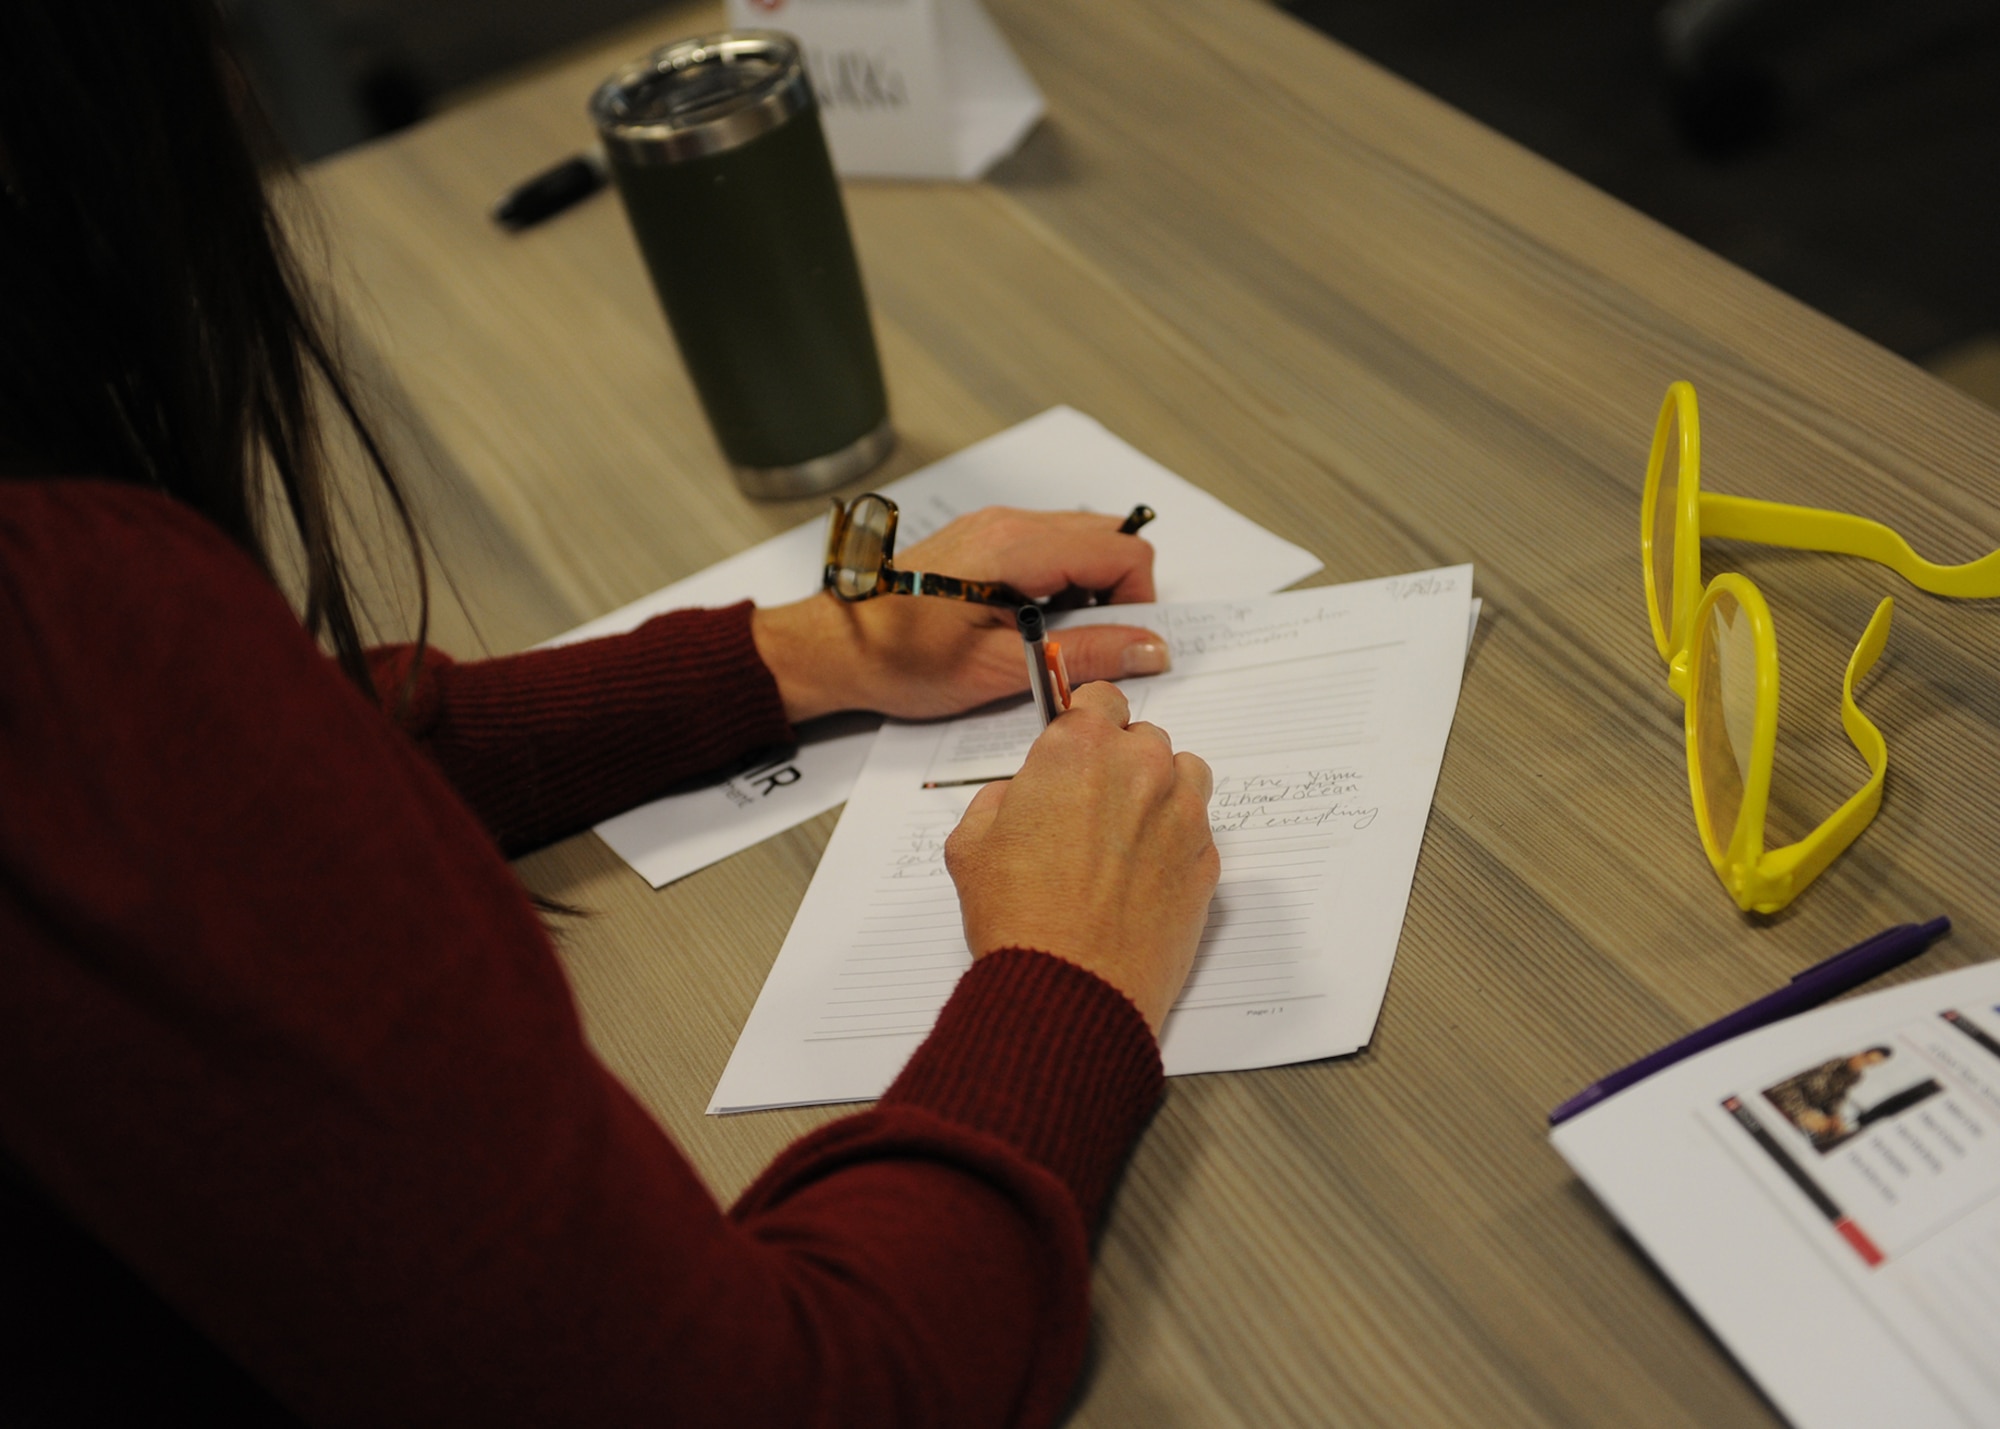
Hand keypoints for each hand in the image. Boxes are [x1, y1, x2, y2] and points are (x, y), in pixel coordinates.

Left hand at [750, 507, 1170, 721]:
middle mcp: (1009, 523)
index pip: (1122, 553)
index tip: (1124, 646)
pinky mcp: (985, 539)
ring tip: (1056, 640)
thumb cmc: (899, 661)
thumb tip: (1149, 649)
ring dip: (1090, 592)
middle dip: (1120, 595)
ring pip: (1083, 542)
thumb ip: (1082, 655)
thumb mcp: (999, 670)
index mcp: (1015, 547)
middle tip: (1094, 648)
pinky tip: (1032, 625)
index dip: (1140, 603)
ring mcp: (996, 526)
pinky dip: (1062, 585)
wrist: (834, 648)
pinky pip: (1051, 549)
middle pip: (1109, 539)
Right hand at [943, 682, 1218, 1034]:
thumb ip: (998, 799)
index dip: (1085, 722)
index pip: (1099, 697)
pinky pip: (1198, 829)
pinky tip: (1142, 875)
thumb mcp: (971, 845)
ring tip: (1125, 835)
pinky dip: (1176, 840)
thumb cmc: (1019, 917)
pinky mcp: (1207, 860)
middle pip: (1143, 737)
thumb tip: (1019, 796)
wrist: (1070, 990)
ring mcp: (1182, 814)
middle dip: (1119, 761)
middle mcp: (1140, 769)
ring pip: (1183, 773)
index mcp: (1079, 749)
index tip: (1076, 745)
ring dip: (1159, 790)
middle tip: (1089, 806)